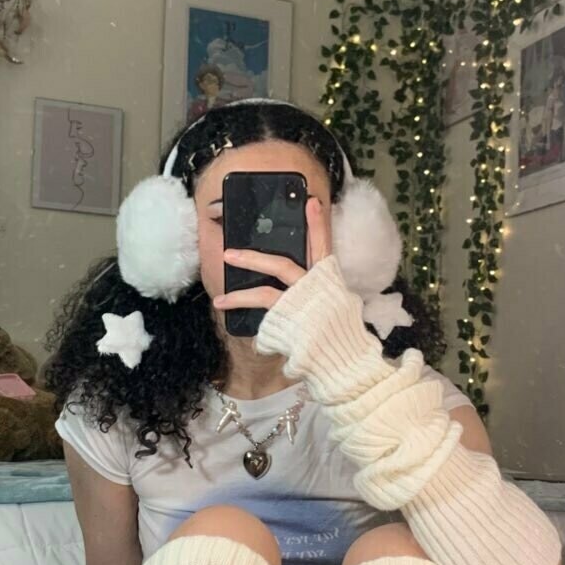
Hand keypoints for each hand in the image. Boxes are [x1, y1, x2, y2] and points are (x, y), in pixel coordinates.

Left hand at [214, 196, 394, 403]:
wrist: (346, 363)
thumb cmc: (340, 340)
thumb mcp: (334, 311)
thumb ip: (317, 298)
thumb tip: (297, 295)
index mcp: (330, 282)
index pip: (324, 248)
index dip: (317, 225)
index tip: (308, 201)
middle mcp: (316, 289)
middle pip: (282, 264)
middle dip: (253, 258)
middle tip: (229, 252)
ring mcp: (302, 305)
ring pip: (264, 292)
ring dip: (239, 294)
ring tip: (219, 299)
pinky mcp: (290, 322)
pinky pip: (264, 319)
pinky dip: (256, 328)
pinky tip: (246, 333)